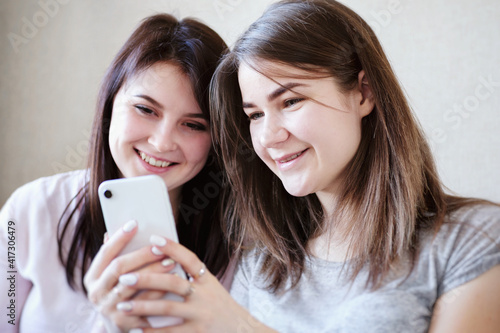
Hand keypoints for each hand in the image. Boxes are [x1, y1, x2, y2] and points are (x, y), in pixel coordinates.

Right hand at [84, 220, 175, 331]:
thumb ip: (114, 256)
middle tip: (161, 247)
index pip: (105, 253)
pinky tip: (172, 283)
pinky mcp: (123, 323)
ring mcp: (108, 309)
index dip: (119, 238)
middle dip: (142, 255)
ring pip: (133, 285)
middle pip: (119, 267)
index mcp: (92, 278)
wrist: (121, 328)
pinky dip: (159, 292)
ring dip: (154, 272)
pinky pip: (144, 304)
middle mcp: (96, 293)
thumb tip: (111, 231)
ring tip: (171, 261)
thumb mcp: (111, 277)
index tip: (134, 223)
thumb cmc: (120, 293)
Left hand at [113, 235, 276, 332]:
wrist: (243, 332)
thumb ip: (192, 278)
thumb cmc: (221, 309)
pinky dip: (151, 332)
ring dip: (142, 306)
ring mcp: (201, 315)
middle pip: (173, 282)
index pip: (189, 259)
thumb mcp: (212, 289)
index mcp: (208, 280)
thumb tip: (164, 261)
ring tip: (123, 305)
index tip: (153, 238)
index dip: (172, 248)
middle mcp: (205, 295)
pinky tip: (136, 329)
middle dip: (147, 278)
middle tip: (125, 276)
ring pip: (167, 308)